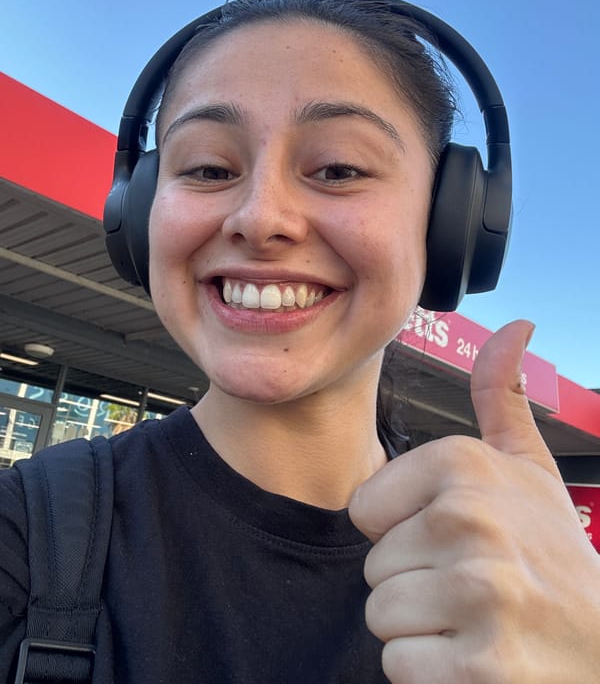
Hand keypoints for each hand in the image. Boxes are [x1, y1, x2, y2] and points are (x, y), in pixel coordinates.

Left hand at [349, 320, 599, 682]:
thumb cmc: (553, 552)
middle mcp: (471, 520)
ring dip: (419, 627)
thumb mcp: (529, 466)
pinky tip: (477, 656)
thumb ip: (500, 395)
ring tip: (472, 617)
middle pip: (372, 565)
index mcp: (464, 465)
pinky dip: (430, 673)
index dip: (401, 533)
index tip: (451, 540)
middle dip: (412, 582)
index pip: (363, 510)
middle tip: (468, 585)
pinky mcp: (484, 666)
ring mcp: (479, 593)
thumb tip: (514, 328)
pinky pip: (399, 666)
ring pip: (381, 616)